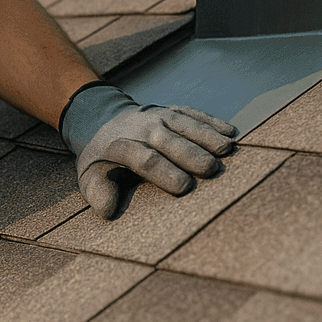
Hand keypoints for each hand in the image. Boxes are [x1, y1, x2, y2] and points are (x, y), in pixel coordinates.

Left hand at [60, 85, 236, 217]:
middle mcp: (142, 129)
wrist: (103, 121)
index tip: (183, 187)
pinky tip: (230, 132)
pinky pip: (193, 114)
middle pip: (168, 141)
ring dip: (206, 136)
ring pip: (184, 124)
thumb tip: (108, 210)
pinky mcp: (172, 111)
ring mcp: (158, 116)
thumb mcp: (90, 177)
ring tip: (227, 150)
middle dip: (190, 154)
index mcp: (121, 147)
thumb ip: (98, 193)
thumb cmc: (102, 160)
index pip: (144, 159)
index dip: (164, 172)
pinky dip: (211, 121)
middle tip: (211, 170)